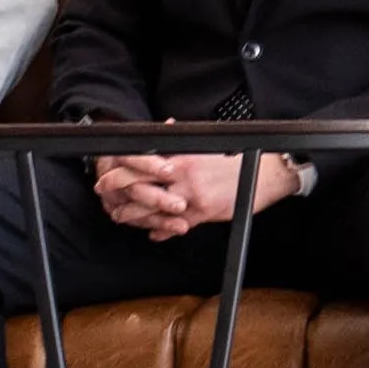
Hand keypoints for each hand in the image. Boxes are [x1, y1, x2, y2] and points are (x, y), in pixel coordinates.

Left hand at [91, 151, 300, 241]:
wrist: (263, 174)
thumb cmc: (235, 161)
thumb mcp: (206, 149)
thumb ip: (181, 147)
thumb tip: (163, 133)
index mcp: (183, 158)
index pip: (143, 163)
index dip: (122, 169)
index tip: (108, 173)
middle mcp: (184, 177)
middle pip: (141, 185)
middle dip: (118, 192)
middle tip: (105, 195)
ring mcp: (192, 197)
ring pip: (153, 209)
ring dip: (134, 215)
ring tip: (121, 216)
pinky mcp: (202, 213)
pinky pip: (175, 226)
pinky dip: (162, 231)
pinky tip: (153, 234)